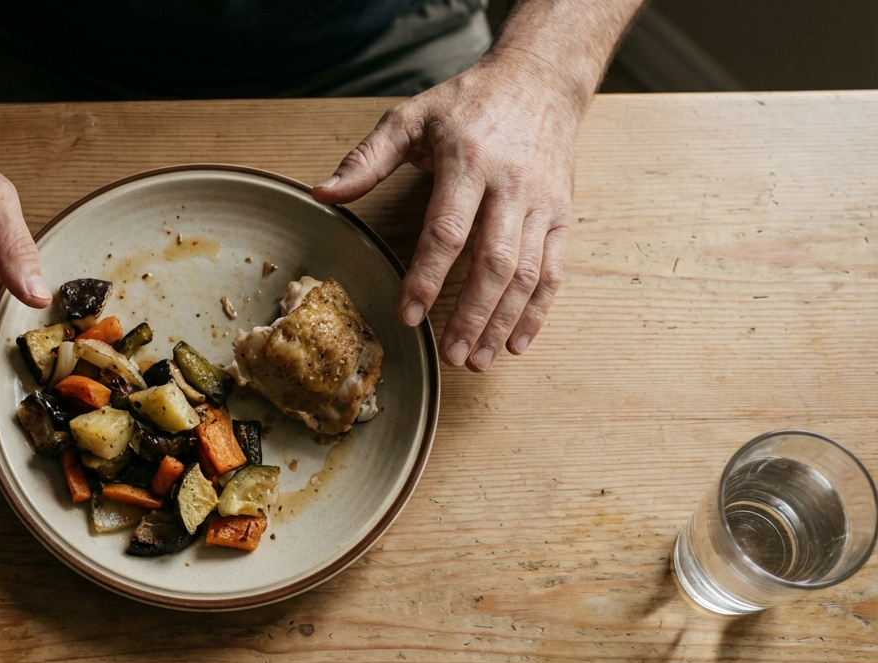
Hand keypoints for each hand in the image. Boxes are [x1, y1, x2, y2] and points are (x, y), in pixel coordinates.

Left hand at [312, 55, 582, 371]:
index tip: (409, 315)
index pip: (447, 230)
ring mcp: (541, 202)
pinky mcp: (561, 214)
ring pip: (526, 274)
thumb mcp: (410, 117)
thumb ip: (367, 159)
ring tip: (476, 360)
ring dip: (502, 323)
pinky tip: (517, 343)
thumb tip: (323, 193)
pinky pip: (553, 270)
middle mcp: (511, 184)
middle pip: (493, 262)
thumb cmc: (467, 103)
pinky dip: (537, 312)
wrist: (539, 80)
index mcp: (468, 161)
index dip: (427, 277)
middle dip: (471, 314)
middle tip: (449, 355)